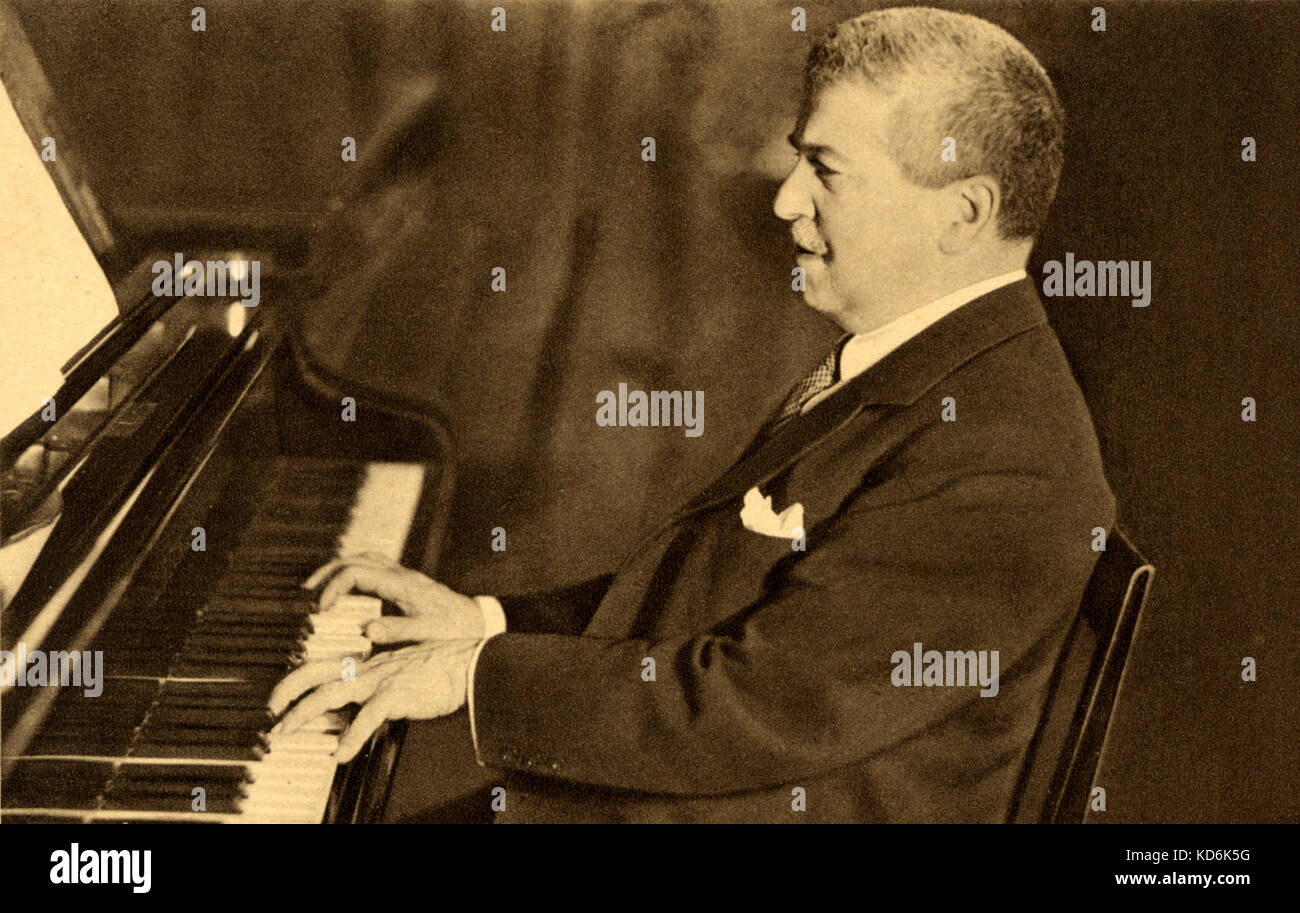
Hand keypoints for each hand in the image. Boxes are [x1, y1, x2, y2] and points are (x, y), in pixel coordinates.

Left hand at [268, 638, 478, 761]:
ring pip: (331, 693)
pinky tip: (341, 754)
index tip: (276, 699)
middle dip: (286, 693)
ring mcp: (381, 681)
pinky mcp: (398, 695)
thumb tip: (357, 706)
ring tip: (286, 732)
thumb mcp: (400, 673)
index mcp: (368, 665)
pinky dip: (352, 736)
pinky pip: (369, 716)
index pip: (321, 665)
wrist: (469, 665)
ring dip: (303, 713)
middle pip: (315, 674)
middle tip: (269, 715)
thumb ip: (377, 685)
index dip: (294, 680)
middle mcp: (369, 670)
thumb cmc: (440, 670)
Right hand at [304, 552, 482, 643]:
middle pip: (356, 559)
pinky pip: (374, 567)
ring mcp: (403, 576)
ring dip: (339, 569)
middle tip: (307, 593)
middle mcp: (401, 575)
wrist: (478, 621)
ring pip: (364, 559)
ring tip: (319, 588)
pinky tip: (345, 590)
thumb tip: (366, 631)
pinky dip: (354, 573)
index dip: (334, 588)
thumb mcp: (428, 632)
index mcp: (402, 584)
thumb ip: (398, 631)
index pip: (358, 573)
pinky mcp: (405, 582)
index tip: (320, 609)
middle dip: (328, 573)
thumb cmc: (456, 628)